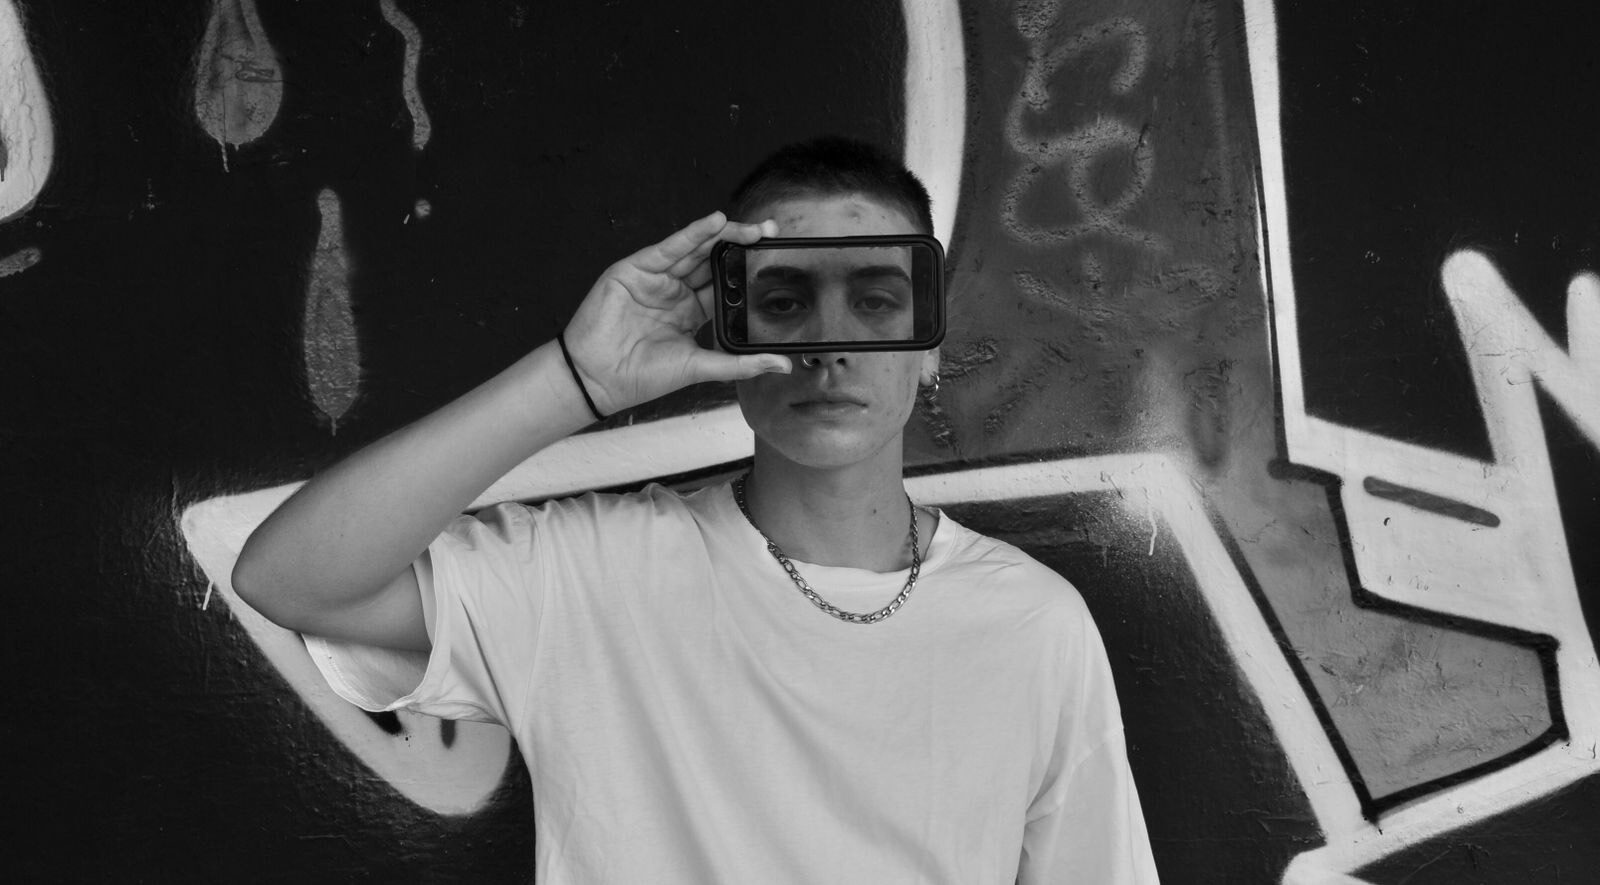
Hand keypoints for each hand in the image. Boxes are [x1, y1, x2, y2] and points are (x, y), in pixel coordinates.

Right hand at [562, 211, 792, 414]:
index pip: (724, 283)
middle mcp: (675, 291)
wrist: (600, 380)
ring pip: (693, 250)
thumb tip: (781, 365)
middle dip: (740, 244)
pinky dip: (691, 234)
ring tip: (751, 226)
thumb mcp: (702, 367)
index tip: (774, 258)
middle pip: (712, 260)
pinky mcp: (635, 270)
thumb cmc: (643, 376)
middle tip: (770, 231)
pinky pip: (668, 248)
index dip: (747, 270)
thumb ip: (741, 363)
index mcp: (691, 311)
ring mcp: (655, 279)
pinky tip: (714, 222)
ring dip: (721, 235)